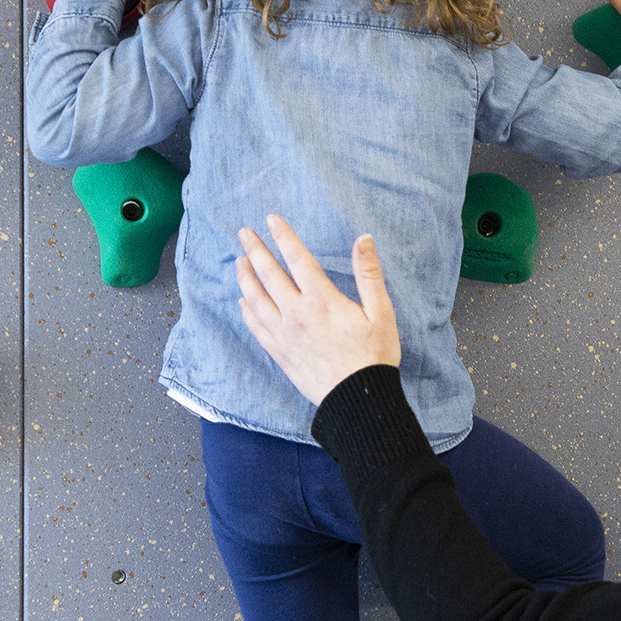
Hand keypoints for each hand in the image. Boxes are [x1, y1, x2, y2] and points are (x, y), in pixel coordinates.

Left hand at [236, 215, 401, 404]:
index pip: (297, 259)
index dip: (283, 236)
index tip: (271, 219)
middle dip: (255, 250)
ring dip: (245, 277)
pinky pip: (256, 327)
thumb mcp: (381, 312)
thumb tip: (363, 238)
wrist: (358, 401)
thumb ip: (369, 273)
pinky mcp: (279, 353)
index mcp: (322, 300)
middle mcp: (297, 314)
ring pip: (256, 299)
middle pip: (269, 275)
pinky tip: (243, 300)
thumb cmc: (374, 356)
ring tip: (239, 261)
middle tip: (244, 233)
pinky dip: (246, 310)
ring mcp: (284, 334)